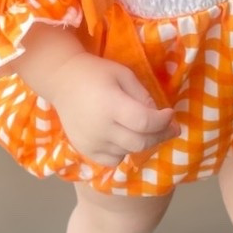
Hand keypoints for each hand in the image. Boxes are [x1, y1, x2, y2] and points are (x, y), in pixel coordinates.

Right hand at [39, 50, 177, 166]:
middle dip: (160, 136)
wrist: (61, 81)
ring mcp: (91, 142)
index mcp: (111, 105)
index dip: (163, 121)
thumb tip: (159, 117)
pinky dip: (123, 152)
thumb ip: (142, 95)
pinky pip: (113, 160)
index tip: (170, 114)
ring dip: (142, 142)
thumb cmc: (95, 73)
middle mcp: (101, 128)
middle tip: (170, 128)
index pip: (145, 122)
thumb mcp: (123, 74)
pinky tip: (123, 138)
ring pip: (129, 152)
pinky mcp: (85, 150)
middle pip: (140, 142)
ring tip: (144, 129)